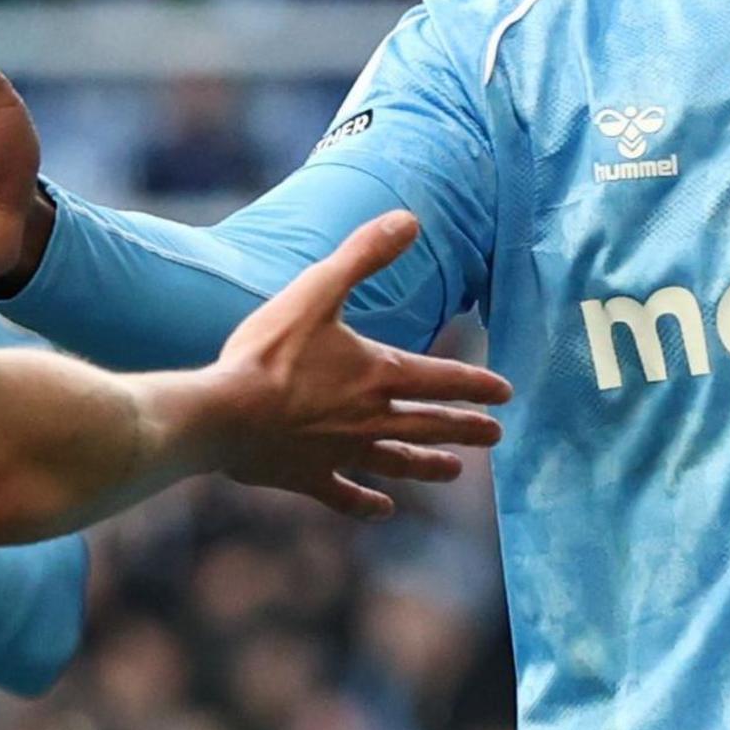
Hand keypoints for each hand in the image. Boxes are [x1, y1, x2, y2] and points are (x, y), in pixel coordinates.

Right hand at [193, 213, 509, 519]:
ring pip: (398, 462)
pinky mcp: (309, 476)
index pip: (441, 379)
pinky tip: (384, 510)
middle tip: (496, 437)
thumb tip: (408, 219)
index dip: (476, 385)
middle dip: (464, 428)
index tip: (505, 395)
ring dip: (429, 465)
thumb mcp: (318, 290)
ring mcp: (340, 452)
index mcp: (377, 374)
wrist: (224, 413)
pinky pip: (346, 495)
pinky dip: (367, 504)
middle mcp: (369, 418)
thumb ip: (363, 255)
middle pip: (429, 425)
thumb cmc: (270, 351)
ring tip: (455, 471)